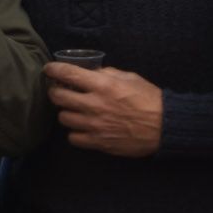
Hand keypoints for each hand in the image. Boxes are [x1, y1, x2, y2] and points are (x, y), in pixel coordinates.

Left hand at [48, 61, 165, 156]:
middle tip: (59, 91)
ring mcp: (94, 125)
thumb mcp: (130, 77)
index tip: (49, 69)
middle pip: (58, 97)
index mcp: (103, 85)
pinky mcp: (98, 142)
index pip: (68, 74)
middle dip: (55, 92)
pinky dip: (75, 133)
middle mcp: (94, 104)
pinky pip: (73, 138)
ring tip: (73, 111)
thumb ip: (108, 73)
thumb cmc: (149, 99)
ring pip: (63, 118)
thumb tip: (92, 72)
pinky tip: (82, 128)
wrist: (164, 126)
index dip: (53, 70)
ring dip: (66, 113)